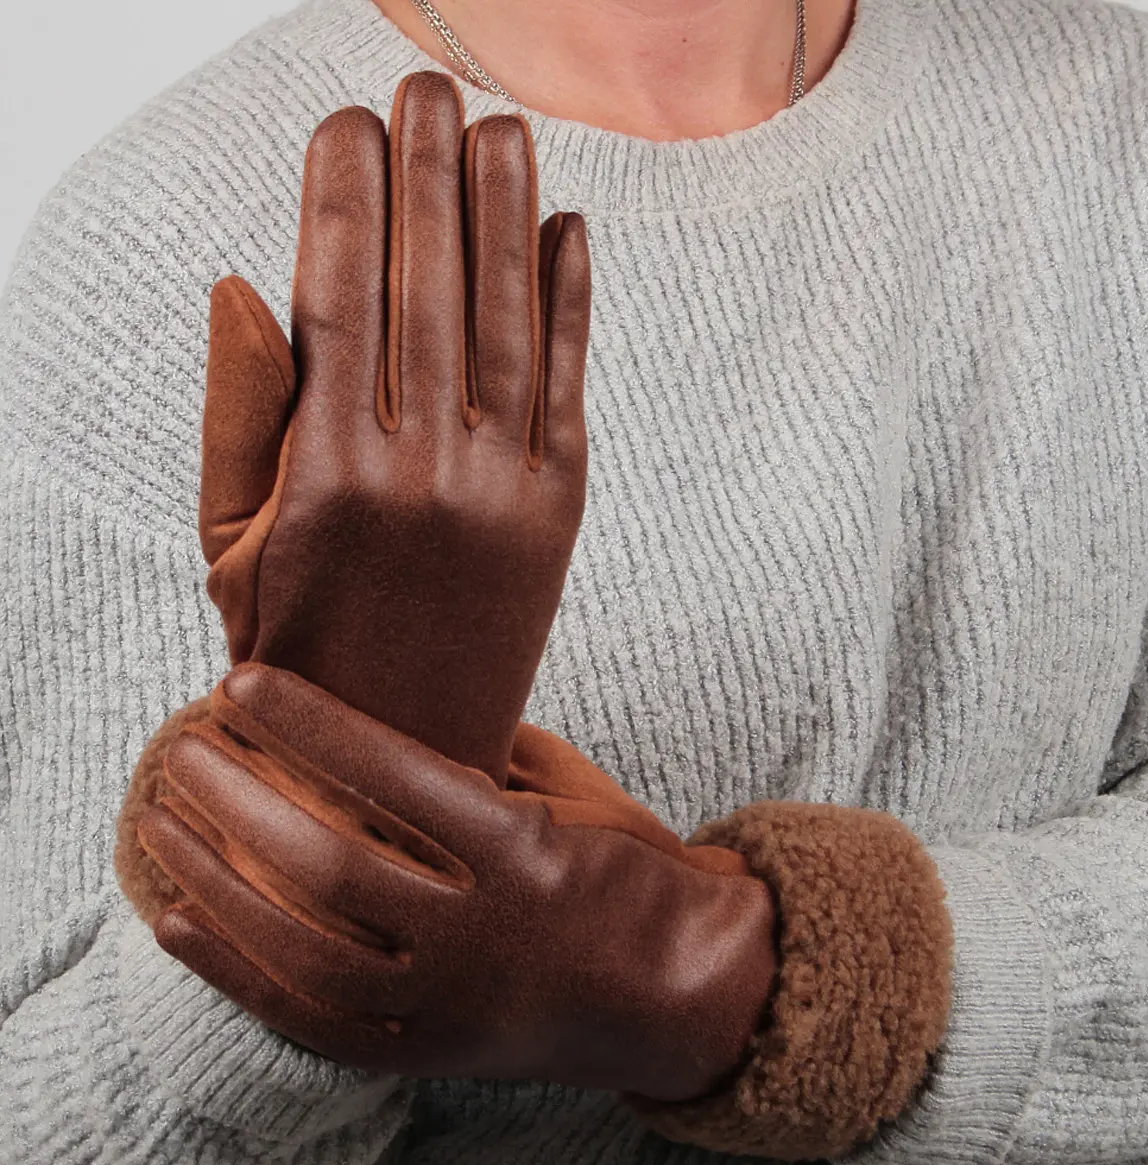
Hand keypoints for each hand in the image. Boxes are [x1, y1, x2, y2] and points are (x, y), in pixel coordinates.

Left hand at [138, 663, 779, 1102]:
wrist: (687, 989)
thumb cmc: (635, 876)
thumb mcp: (578, 800)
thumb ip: (485, 762)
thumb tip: (384, 718)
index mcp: (528, 853)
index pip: (398, 777)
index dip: (312, 725)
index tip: (245, 682)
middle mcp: (483, 933)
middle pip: (332, 864)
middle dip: (241, 798)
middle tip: (182, 746)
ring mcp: (451, 1004)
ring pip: (305, 948)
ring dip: (217, 878)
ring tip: (160, 820)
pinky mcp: (429, 1054)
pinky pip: (312, 1024)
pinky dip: (234, 973)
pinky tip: (174, 921)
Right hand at [198, 71, 590, 784]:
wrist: (403, 752)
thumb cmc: (297, 643)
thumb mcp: (231, 544)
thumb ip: (239, 413)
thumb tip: (245, 282)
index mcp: (331, 475)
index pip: (339, 299)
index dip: (344, 199)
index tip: (344, 120)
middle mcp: (426, 473)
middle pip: (430, 288)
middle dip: (427, 174)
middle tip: (426, 84)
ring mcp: (506, 492)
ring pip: (509, 322)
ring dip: (507, 213)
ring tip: (499, 126)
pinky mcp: (562, 513)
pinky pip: (568, 387)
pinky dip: (571, 304)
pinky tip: (566, 229)